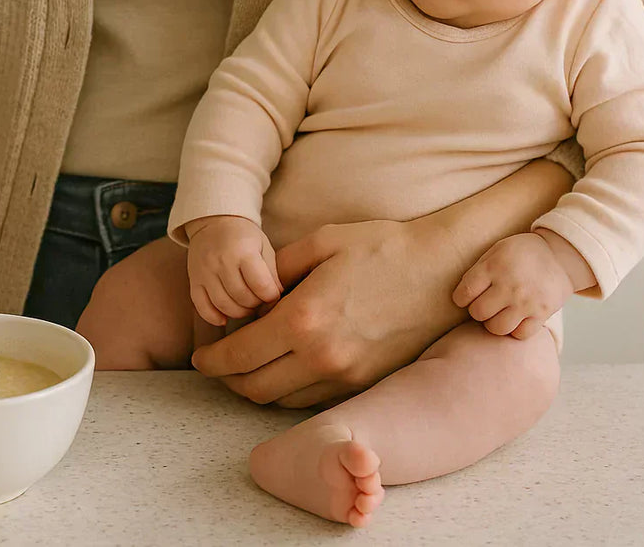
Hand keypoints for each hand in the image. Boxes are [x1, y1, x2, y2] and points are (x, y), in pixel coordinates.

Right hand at [185, 216, 281, 325]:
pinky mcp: (194, 280)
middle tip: (258, 300)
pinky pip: (201, 306)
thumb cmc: (244, 237)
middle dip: (255, 304)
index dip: (270, 296)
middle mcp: (222, 261)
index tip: (272, 295)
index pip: (260, 285)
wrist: (214, 222)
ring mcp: (205, 271)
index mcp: (243, 251)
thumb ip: (272, 271)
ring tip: (245, 306)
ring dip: (238, 312)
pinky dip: (214, 317)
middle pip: (242, 297)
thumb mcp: (263, 246)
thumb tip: (276, 296)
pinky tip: (224, 318)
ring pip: (223, 305)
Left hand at [190, 219, 469, 407]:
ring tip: (250, 366)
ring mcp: (347, 375)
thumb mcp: (322, 242)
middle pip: (254, 388)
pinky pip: (313, 399)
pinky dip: (290, 390)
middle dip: (227, 380)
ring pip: (282, 400)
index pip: (239, 355)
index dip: (212, 359)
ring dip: (257, 388)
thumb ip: (277, 269)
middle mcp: (322, 356)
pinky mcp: (366, 384)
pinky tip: (287, 367)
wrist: (443, 270)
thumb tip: (251, 295)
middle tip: (217, 364)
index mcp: (304, 318)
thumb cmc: (382, 247)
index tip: (201, 355)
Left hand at [452, 232, 574, 338]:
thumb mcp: (496, 251)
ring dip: (494, 323)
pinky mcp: (542, 313)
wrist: (560, 256)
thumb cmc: (521, 254)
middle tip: (485, 304)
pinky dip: (515, 330)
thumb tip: (461, 296)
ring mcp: (526, 301)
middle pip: (478, 313)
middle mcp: (509, 286)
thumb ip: (478, 271)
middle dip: (477, 310)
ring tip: (499, 313)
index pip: (465, 293)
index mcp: (494, 267)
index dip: (461, 298)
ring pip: (497, 328)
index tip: (465, 297)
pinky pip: (520, 334)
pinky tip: (516, 319)